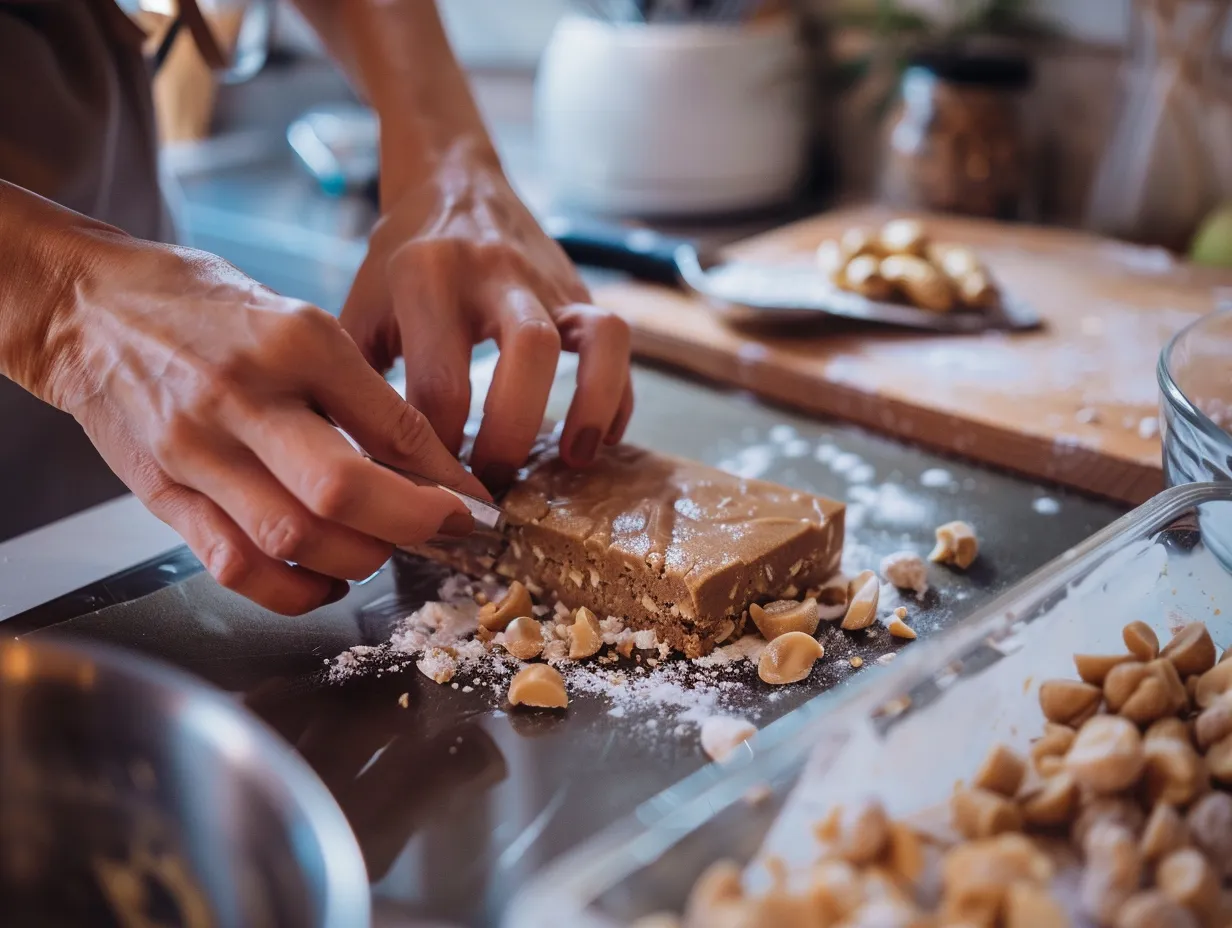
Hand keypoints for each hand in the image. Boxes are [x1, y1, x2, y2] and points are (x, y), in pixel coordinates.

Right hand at [38, 233, 488, 614]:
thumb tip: (428, 466)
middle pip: (340, 490)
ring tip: (384, 548)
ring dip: (358, 560)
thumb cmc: (206, 310)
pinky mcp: (164, 496)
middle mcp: (242, 397)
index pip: (390, 424)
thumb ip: (361, 394)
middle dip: (411, 525)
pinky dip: (294, 590)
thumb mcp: (300, 324)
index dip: (445, 478)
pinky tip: (328, 581)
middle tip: (444, 532)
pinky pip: (236, 567)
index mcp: (292, 341)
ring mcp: (196, 451)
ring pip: (291, 539)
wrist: (91, 311)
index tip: (474, 505)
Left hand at [340, 142, 632, 490]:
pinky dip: (615, 395)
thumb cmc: (398, 260)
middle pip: (528, 355)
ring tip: (571, 462)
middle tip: (490, 484)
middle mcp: (494, 271)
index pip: (440, 384)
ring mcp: (545, 278)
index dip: (437, 452)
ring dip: (589, 408)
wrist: (450, 179)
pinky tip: (595, 440)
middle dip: (513, 434)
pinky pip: (616, 341)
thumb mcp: (360, 308)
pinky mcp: (579, 288)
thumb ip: (357, 381)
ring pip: (594, 339)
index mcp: (425, 277)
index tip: (429, 488)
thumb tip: (362, 470)